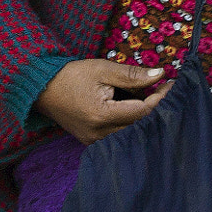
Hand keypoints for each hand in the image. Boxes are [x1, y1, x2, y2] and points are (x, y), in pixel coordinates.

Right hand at [35, 59, 170, 143]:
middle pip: (139, 125)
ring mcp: (94, 141)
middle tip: (164, 91)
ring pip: (131, 133)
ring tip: (152, 99)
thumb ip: (132, 75)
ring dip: (144, 117)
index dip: (160, 98)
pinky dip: (131, 124)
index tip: (170, 84)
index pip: (143, 111)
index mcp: (102, 115)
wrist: (41, 89)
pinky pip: (119, 135)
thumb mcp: (102, 69)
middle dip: (155, 108)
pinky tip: (136, 110)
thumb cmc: (71, 76)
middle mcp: (99, 133)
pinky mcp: (91, 142)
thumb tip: (160, 74)